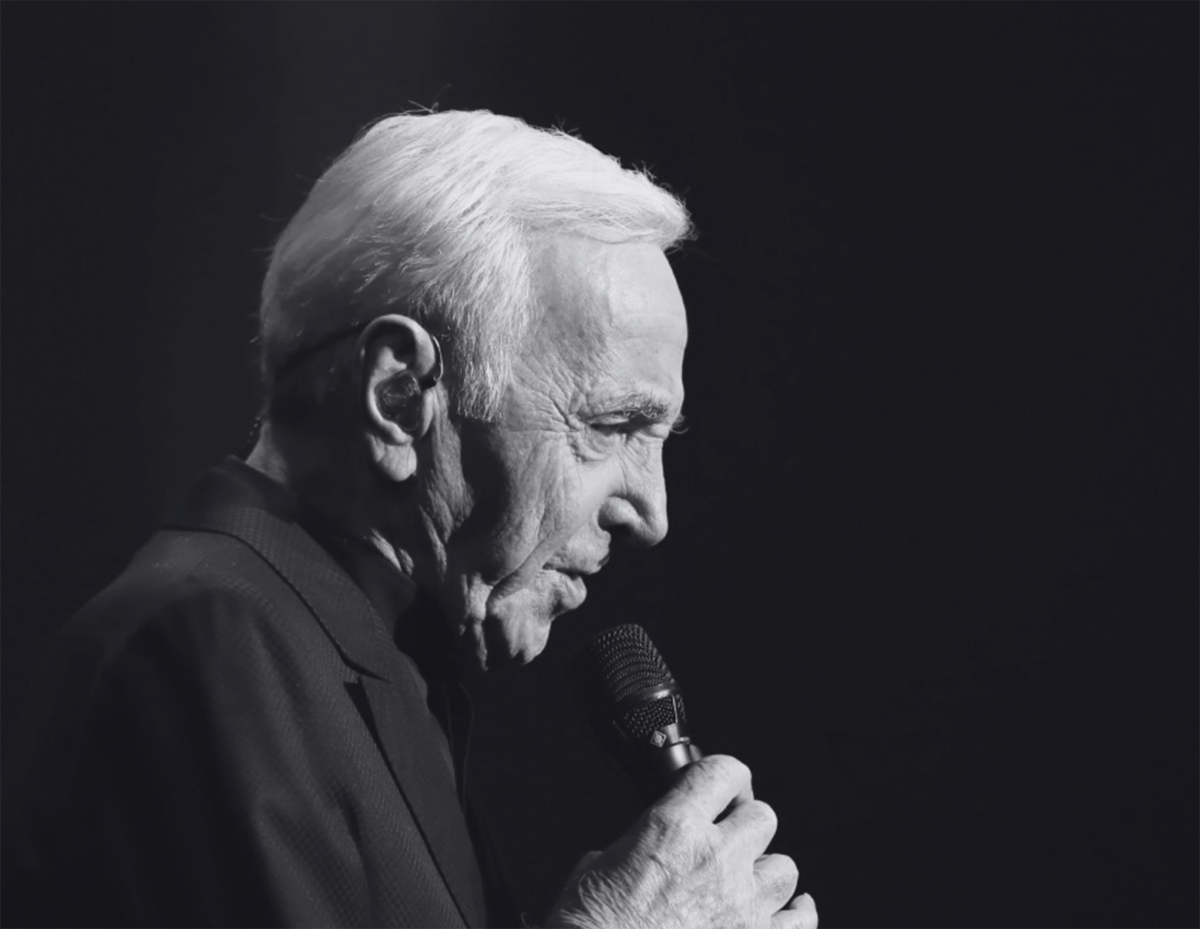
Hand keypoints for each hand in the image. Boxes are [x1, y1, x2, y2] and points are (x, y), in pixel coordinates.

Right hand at [545, 755, 816, 928]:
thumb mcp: (596, 867)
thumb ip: (636, 846)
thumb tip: (644, 848)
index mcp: (673, 829)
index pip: (723, 771)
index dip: (726, 779)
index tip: (724, 792)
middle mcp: (714, 860)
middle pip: (762, 817)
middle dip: (745, 827)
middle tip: (728, 842)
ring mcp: (742, 906)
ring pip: (785, 868)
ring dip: (766, 874)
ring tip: (746, 885)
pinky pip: (802, 920)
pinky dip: (797, 914)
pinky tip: (788, 912)